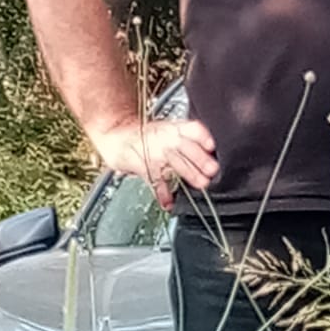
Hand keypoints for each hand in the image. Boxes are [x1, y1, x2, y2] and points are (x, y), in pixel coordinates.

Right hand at [91, 118, 218, 208]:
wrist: (117, 136)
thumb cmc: (148, 136)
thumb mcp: (169, 131)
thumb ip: (190, 142)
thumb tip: (212, 156)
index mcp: (174, 128)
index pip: (191, 128)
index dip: (202, 136)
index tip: (211, 145)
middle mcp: (165, 139)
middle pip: (185, 146)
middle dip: (199, 158)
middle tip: (212, 169)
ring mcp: (154, 153)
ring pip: (174, 162)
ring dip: (189, 173)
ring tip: (201, 183)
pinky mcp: (143, 167)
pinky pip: (155, 181)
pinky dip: (162, 194)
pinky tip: (169, 202)